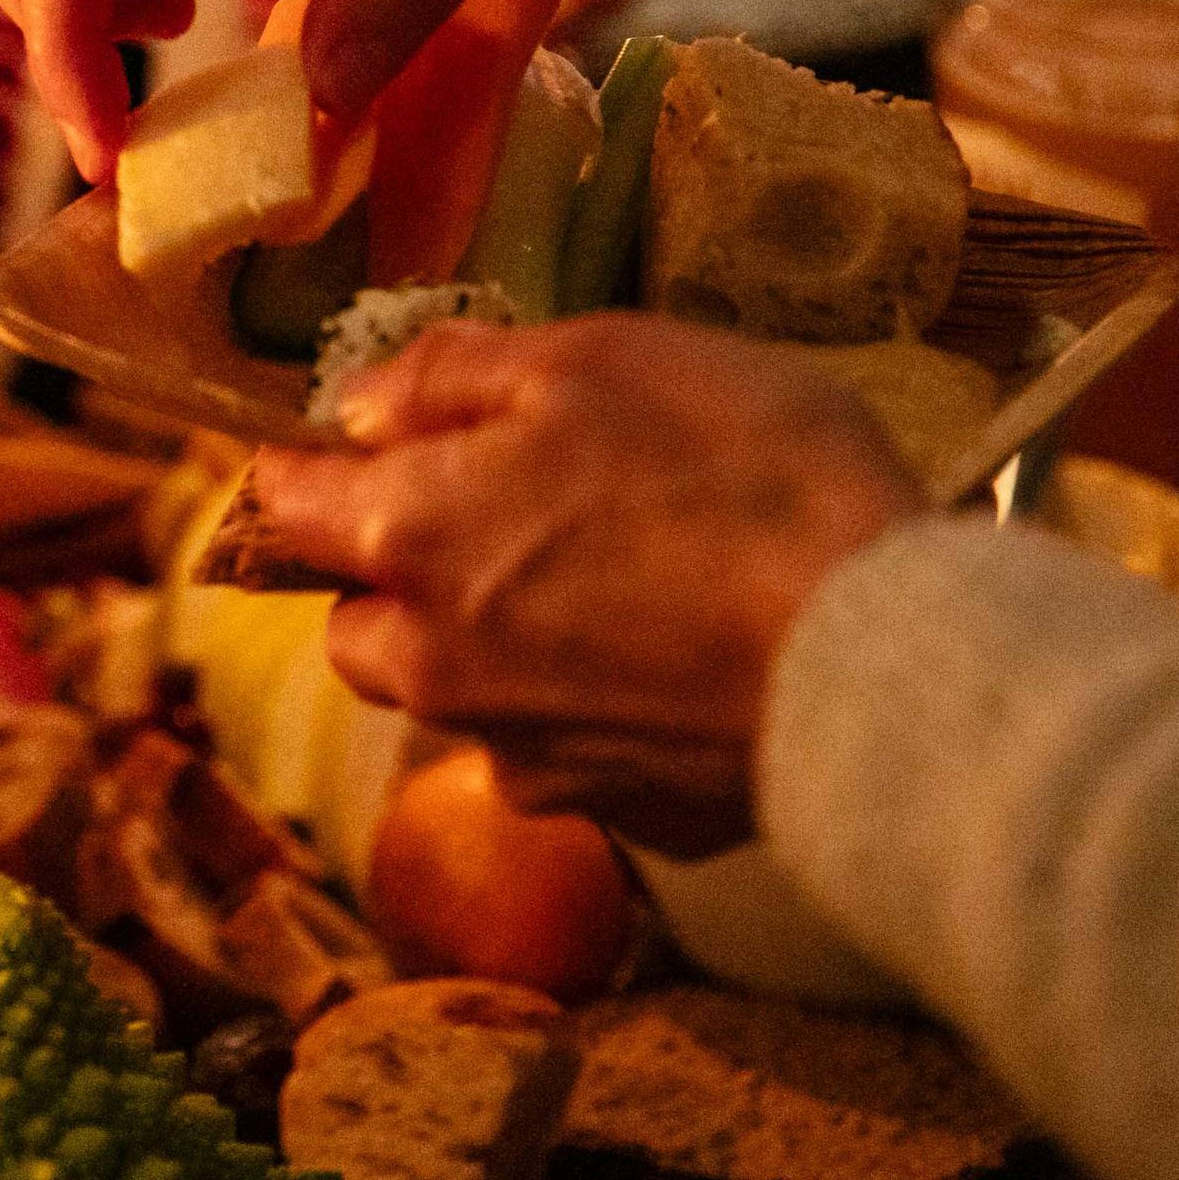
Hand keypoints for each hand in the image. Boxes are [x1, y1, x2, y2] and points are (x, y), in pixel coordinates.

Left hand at [246, 314, 922, 854]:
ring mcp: (527, 759)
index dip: (307, 469)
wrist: (893, 663)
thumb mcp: (600, 358)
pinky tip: (686, 664)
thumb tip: (364, 406)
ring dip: (497, 652)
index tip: (342, 448)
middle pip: (362, 626)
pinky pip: (572, 757)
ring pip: (461, 702)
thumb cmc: (745, 477)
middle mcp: (438, 669)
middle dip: (399, 579)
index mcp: (409, 540)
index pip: (285, 507)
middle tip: (502, 517)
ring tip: (611, 589)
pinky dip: (601, 714)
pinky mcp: (623, 820)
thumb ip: (454, 375)